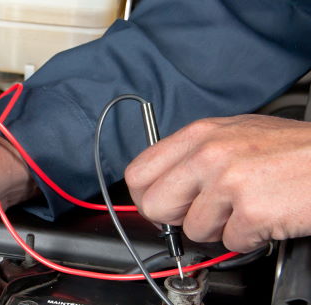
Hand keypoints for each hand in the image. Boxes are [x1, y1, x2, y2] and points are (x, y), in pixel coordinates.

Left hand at [125, 114, 310, 251]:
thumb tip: (164, 183)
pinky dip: (249, 238)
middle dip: (176, 218)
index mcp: (199, 134)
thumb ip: (195, 155)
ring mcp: (229, 182)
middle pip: (155, 206)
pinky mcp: (252, 210)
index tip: (163, 204)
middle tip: (205, 212)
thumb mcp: (236, 134)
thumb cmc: (295, 150)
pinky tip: (266, 216)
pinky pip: (230, 242)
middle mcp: (208, 154)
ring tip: (247, 207)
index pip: (138, 172)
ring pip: (193, 230)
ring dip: (220, 228)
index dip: (147, 196)